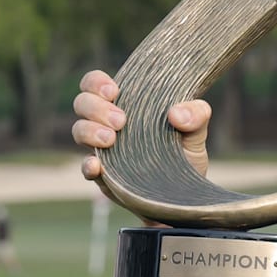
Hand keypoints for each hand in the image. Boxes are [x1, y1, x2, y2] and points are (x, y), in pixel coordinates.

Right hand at [71, 70, 212, 178]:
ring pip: (79, 131)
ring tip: (111, 139)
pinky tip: (97, 166)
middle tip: (121, 120)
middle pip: (82, 103)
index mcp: (127, 103)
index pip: (95, 83)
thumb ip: (196, 114)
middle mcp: (108, 123)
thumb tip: (176, 114)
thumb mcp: (196, 131)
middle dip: (97, 108)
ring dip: (90, 131)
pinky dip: (88, 165)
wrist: (186, 193)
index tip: (114, 91)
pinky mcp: (104, 176)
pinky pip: (86, 167)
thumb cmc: (186, 153)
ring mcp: (103, 149)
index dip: (96, 82)